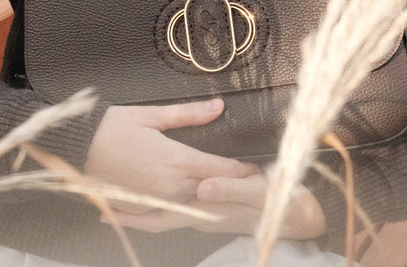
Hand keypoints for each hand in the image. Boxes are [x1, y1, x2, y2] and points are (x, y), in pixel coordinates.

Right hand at [84, 98, 258, 210]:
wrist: (79, 147)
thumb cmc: (114, 127)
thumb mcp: (153, 115)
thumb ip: (190, 114)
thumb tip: (218, 107)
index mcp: (176, 160)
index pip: (219, 170)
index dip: (241, 171)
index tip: (257, 168)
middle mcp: (169, 185)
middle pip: (211, 190)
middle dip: (229, 187)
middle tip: (249, 182)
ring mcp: (156, 200)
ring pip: (193, 204)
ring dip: (209, 200)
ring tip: (227, 197)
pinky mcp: (143, 207)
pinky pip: (169, 215)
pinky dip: (182, 210)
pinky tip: (191, 208)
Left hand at [106, 172, 326, 237]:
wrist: (305, 215)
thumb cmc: (284, 202)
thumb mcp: (260, 193)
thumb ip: (230, 189)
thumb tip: (201, 187)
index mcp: (209, 208)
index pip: (165, 213)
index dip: (138, 206)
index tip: (110, 200)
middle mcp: (203, 216)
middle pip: (158, 219)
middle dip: (130, 214)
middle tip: (100, 208)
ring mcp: (208, 216)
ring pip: (166, 217)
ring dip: (141, 212)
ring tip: (115, 204)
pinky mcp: (215, 211)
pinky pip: (179, 212)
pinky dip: (160, 208)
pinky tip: (154, 197)